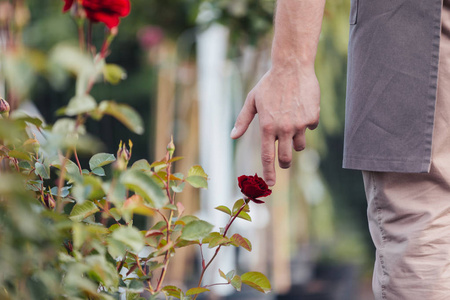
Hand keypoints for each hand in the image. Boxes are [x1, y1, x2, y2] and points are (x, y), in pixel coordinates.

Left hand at [230, 67, 319, 185]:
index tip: (270, 184)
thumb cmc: (269, 83)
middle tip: (284, 161)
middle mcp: (284, 128)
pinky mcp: (313, 117)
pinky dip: (306, 123)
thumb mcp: (252, 100)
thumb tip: (233, 136)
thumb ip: (243, 120)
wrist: (292, 67)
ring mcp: (300, 124)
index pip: (268, 157)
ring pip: (299, 145)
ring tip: (291, 124)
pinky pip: (310, 128)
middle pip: (286, 158)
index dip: (269, 173)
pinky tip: (301, 108)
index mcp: (267, 126)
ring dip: (295, 141)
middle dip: (285, 163)